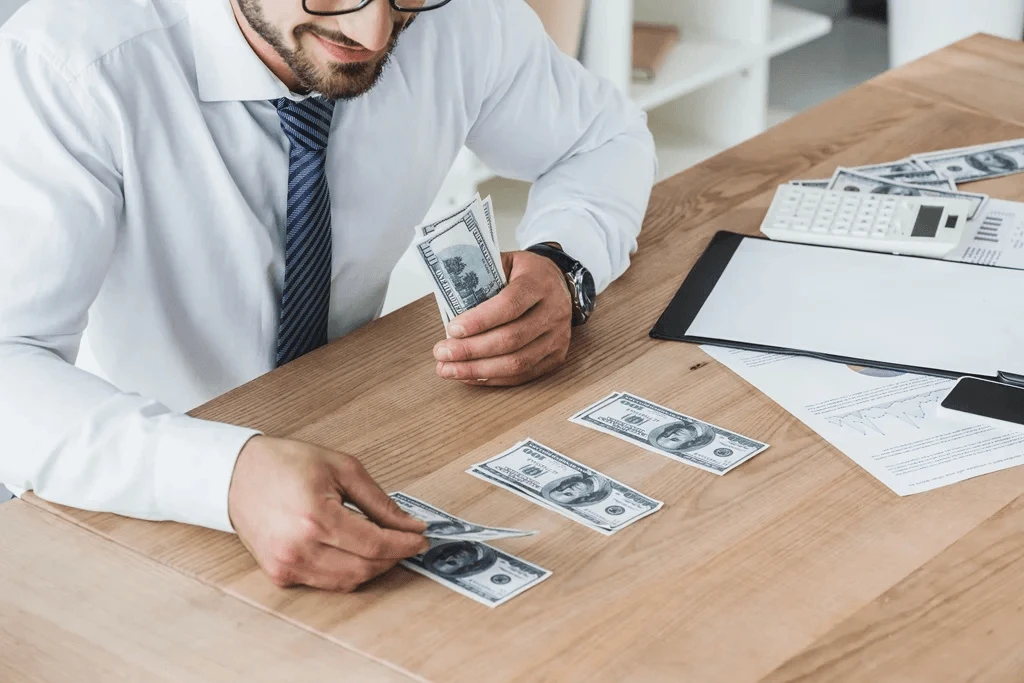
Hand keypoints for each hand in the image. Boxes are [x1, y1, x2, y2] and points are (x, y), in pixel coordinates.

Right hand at [228, 436, 427, 591]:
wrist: (235, 475)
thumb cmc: (285, 464)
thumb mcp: (341, 468)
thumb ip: (378, 501)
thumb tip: (409, 524)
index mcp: (316, 517)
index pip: (374, 544)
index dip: (404, 544)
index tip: (421, 538)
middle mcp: (299, 547)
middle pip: (364, 567)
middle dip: (393, 557)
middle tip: (408, 542)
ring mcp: (287, 565)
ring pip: (348, 582)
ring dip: (373, 567)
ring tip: (384, 546)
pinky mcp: (280, 574)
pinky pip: (326, 583)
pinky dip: (348, 572)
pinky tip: (355, 552)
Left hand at [433, 250, 572, 386]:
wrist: (558, 283)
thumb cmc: (525, 274)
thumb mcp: (504, 263)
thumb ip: (481, 279)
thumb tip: (448, 305)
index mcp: (538, 283)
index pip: (510, 305)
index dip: (479, 321)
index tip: (451, 329)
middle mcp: (553, 312)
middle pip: (511, 338)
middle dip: (472, 350)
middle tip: (442, 352)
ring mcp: (557, 337)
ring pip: (517, 362)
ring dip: (478, 370)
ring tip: (448, 369)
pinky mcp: (555, 357)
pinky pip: (522, 375)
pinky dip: (492, 379)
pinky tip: (469, 376)